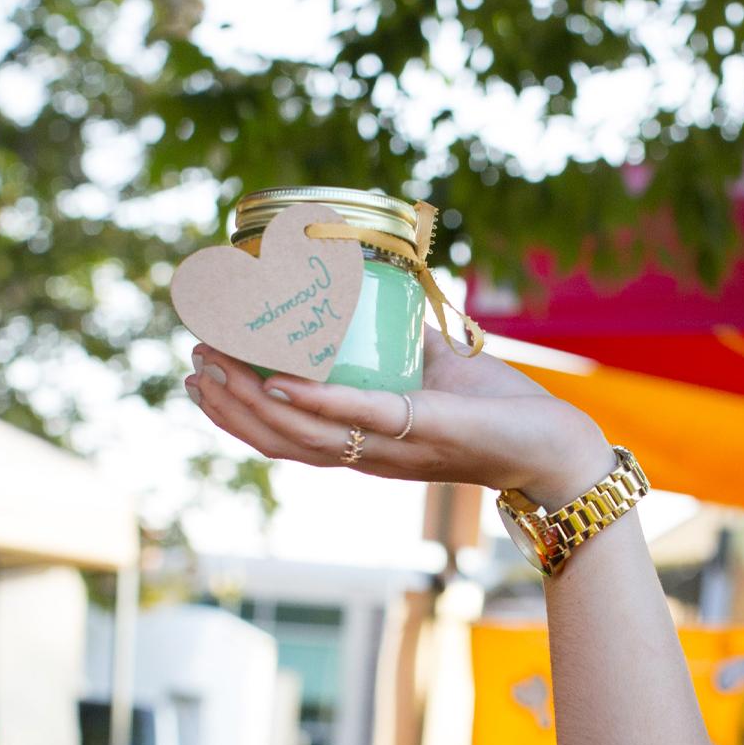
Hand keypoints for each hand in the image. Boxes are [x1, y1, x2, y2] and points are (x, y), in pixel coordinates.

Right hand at [184, 330, 612, 503]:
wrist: (550, 440)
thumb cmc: (493, 408)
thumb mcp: (430, 366)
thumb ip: (396, 339)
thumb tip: (366, 287)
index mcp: (361, 446)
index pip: (281, 437)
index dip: (233, 412)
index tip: (197, 377)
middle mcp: (366, 457)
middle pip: (276, 438)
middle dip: (227, 403)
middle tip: (193, 362)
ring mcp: (390, 449)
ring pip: (303, 434)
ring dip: (253, 402)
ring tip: (215, 366)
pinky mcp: (420, 430)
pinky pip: (358, 416)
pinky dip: (317, 400)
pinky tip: (281, 380)